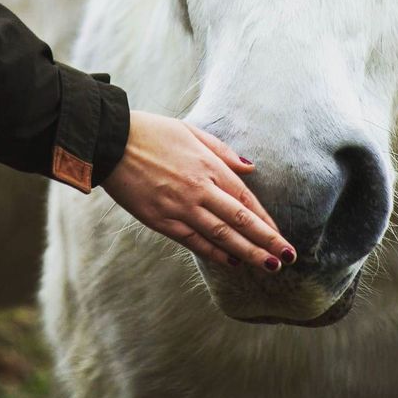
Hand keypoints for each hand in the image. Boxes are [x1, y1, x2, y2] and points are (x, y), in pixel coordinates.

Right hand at [102, 111, 296, 272]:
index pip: (245, 199)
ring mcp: (179, 207)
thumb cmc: (152, 132)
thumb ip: (223, 152)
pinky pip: (192, 240)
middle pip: (239, 220)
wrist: (110, 140)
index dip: (265, 220)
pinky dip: (212, 252)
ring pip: (220, 234)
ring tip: (268, 266)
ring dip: (246, 252)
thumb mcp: (191, 131)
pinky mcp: (160, 220)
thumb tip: (250, 168)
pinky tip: (229, 261)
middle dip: (266, 241)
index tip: (281, 236)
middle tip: (287, 259)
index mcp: (208, 166)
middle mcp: (198, 189)